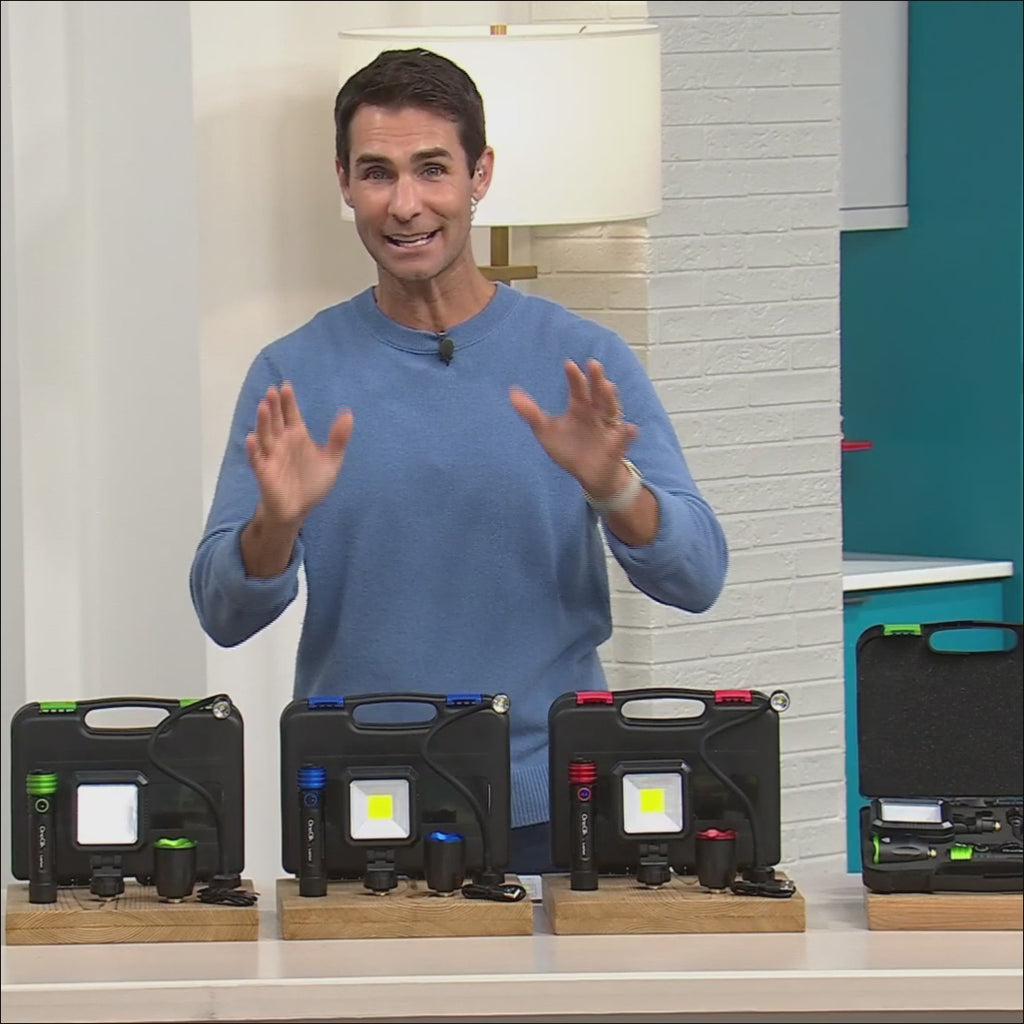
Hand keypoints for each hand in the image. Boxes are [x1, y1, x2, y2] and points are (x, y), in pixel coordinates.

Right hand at [245, 383, 352, 528]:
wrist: (299, 509)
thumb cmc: (312, 482)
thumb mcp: (331, 461)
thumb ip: (338, 439)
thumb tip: (348, 413)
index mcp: (297, 436)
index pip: (291, 415)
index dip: (288, 401)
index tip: (286, 386)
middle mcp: (282, 442)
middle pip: (276, 421)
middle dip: (274, 406)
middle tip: (272, 391)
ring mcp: (271, 456)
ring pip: (265, 435)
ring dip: (263, 422)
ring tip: (263, 406)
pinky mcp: (264, 472)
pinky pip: (257, 459)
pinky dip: (253, 450)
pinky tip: (251, 439)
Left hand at [509, 359, 638, 497]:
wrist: (588, 474)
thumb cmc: (569, 448)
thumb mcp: (546, 431)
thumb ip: (531, 413)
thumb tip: (512, 393)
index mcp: (580, 406)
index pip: (577, 388)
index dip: (574, 377)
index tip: (568, 364)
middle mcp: (596, 413)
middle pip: (597, 393)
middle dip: (596, 379)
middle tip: (593, 365)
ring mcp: (608, 428)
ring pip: (611, 410)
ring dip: (610, 399)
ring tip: (608, 387)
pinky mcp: (617, 446)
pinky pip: (624, 438)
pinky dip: (627, 433)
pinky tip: (629, 428)